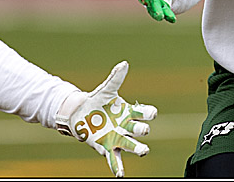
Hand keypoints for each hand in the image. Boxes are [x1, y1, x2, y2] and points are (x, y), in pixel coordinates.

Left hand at [56, 61, 157, 176]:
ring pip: (130, 145)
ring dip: (137, 148)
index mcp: (128, 112)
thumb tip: (124, 63)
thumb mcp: (106, 89)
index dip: (148, 113)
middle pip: (138, 129)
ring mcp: (118, 138)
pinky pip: (114, 159)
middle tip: (144, 130)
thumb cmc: (97, 101)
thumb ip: (115, 78)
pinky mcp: (107, 147)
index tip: (152, 113)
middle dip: (142, 130)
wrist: (81, 114)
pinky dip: (117, 167)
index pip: (142, 112)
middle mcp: (126, 126)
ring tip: (143, 151)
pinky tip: (120, 174)